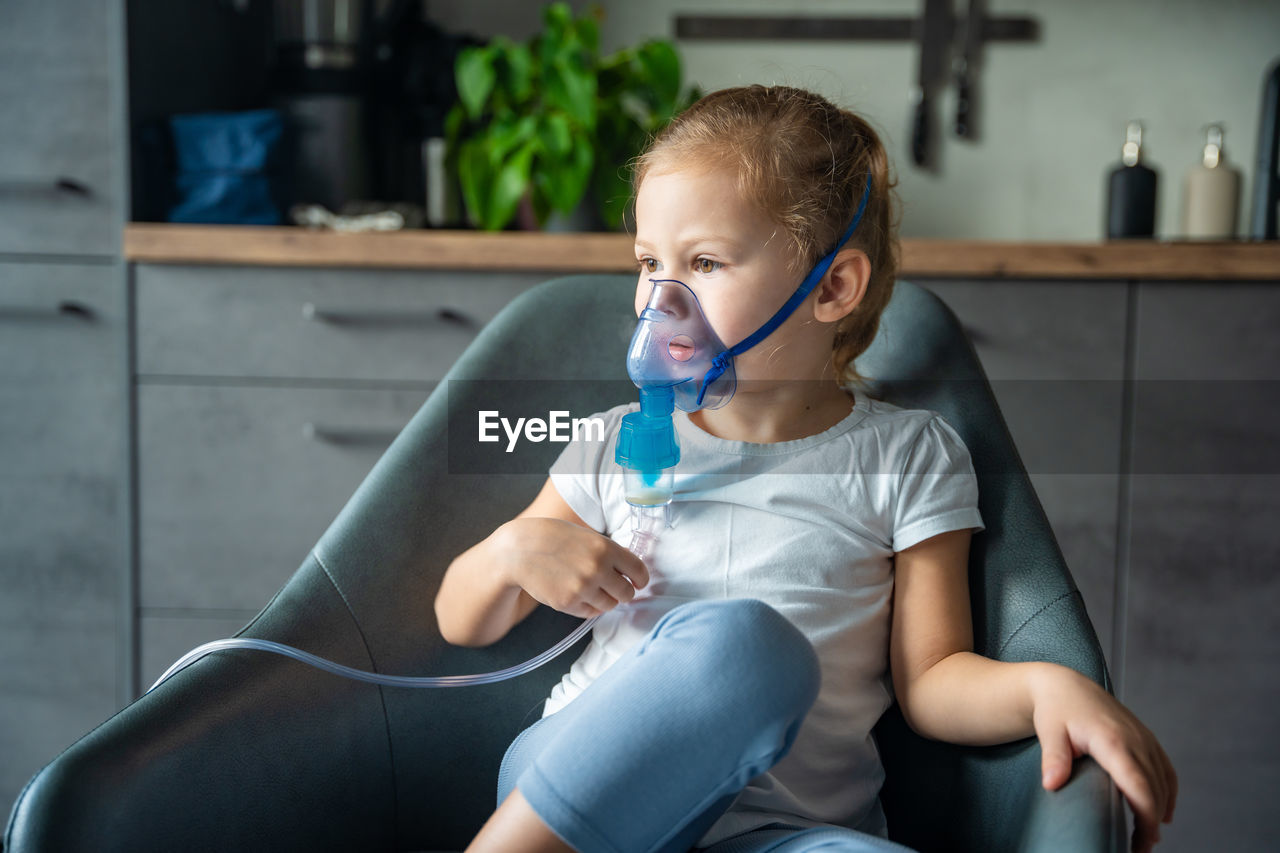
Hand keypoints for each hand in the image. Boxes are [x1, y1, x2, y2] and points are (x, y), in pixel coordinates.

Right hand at [493, 517, 648, 618]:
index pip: (639, 571)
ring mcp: (583, 589)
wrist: (519, 550)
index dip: (640, 579)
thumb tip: (629, 567)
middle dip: (624, 592)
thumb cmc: (552, 537)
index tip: (637, 581)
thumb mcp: (585, 535)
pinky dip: (590, 606)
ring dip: (606, 600)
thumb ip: (608, 550)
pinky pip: (591, 612)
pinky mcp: (568, 604)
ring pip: (610, 605)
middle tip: (615, 588)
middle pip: (627, 593)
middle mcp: (598, 570)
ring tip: (593, 589)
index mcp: (606, 548)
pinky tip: (581, 594)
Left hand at [1030, 664, 1176, 852]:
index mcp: (1113, 740)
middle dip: (1150, 823)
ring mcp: (1144, 738)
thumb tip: (1051, 784)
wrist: (1065, 685)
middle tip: (1138, 850)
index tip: (1141, 843)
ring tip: (1145, 839)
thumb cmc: (1055, 710)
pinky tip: (1162, 813)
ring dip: (1159, 811)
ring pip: (1163, 781)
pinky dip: (1168, 793)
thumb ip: (1053, 758)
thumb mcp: (1049, 731)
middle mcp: (1136, 739)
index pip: (1138, 785)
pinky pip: (1165, 769)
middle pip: (1155, 789)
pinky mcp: (1145, 738)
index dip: (1145, 817)